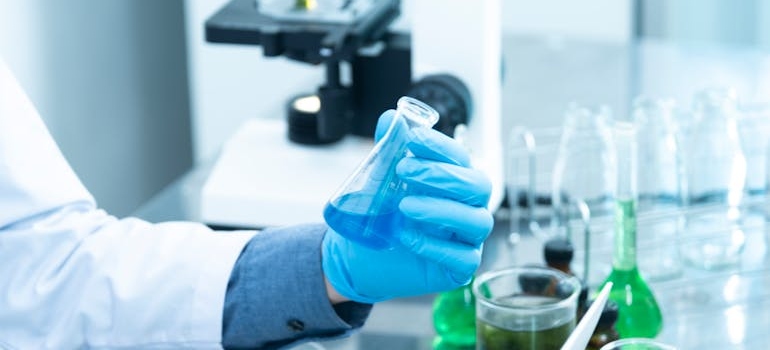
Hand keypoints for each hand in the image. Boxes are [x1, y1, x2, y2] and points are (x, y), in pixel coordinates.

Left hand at [321, 110, 493, 303]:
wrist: (360, 256)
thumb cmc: (381, 214)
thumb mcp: (379, 180)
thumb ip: (388, 149)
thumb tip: (390, 118)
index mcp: (455, 181)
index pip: (461, 157)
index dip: (439, 146)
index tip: (411, 138)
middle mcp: (468, 207)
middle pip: (478, 186)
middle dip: (442, 175)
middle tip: (403, 171)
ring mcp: (467, 239)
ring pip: (476, 221)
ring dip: (440, 209)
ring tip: (404, 206)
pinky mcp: (459, 269)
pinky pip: (463, 258)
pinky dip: (435, 246)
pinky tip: (407, 237)